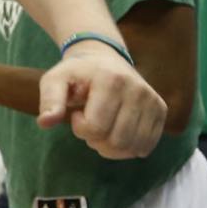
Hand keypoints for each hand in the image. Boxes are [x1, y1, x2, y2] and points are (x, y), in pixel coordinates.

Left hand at [38, 44, 165, 157]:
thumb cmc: (77, 74)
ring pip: (132, 148)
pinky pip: (146, 146)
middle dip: (96, 140)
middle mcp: (137, 89)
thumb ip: (49, 100)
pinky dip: (128, 147)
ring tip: (104, 126)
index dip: (80, 128)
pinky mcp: (160, 110)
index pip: (95, 128)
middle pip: (116, 142)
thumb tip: (45, 122)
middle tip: (90, 123)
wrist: (105, 59)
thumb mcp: (56, 80)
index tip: (77, 114)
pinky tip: (118, 131)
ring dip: (111, 146)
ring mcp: (152, 100)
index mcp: (111, 80)